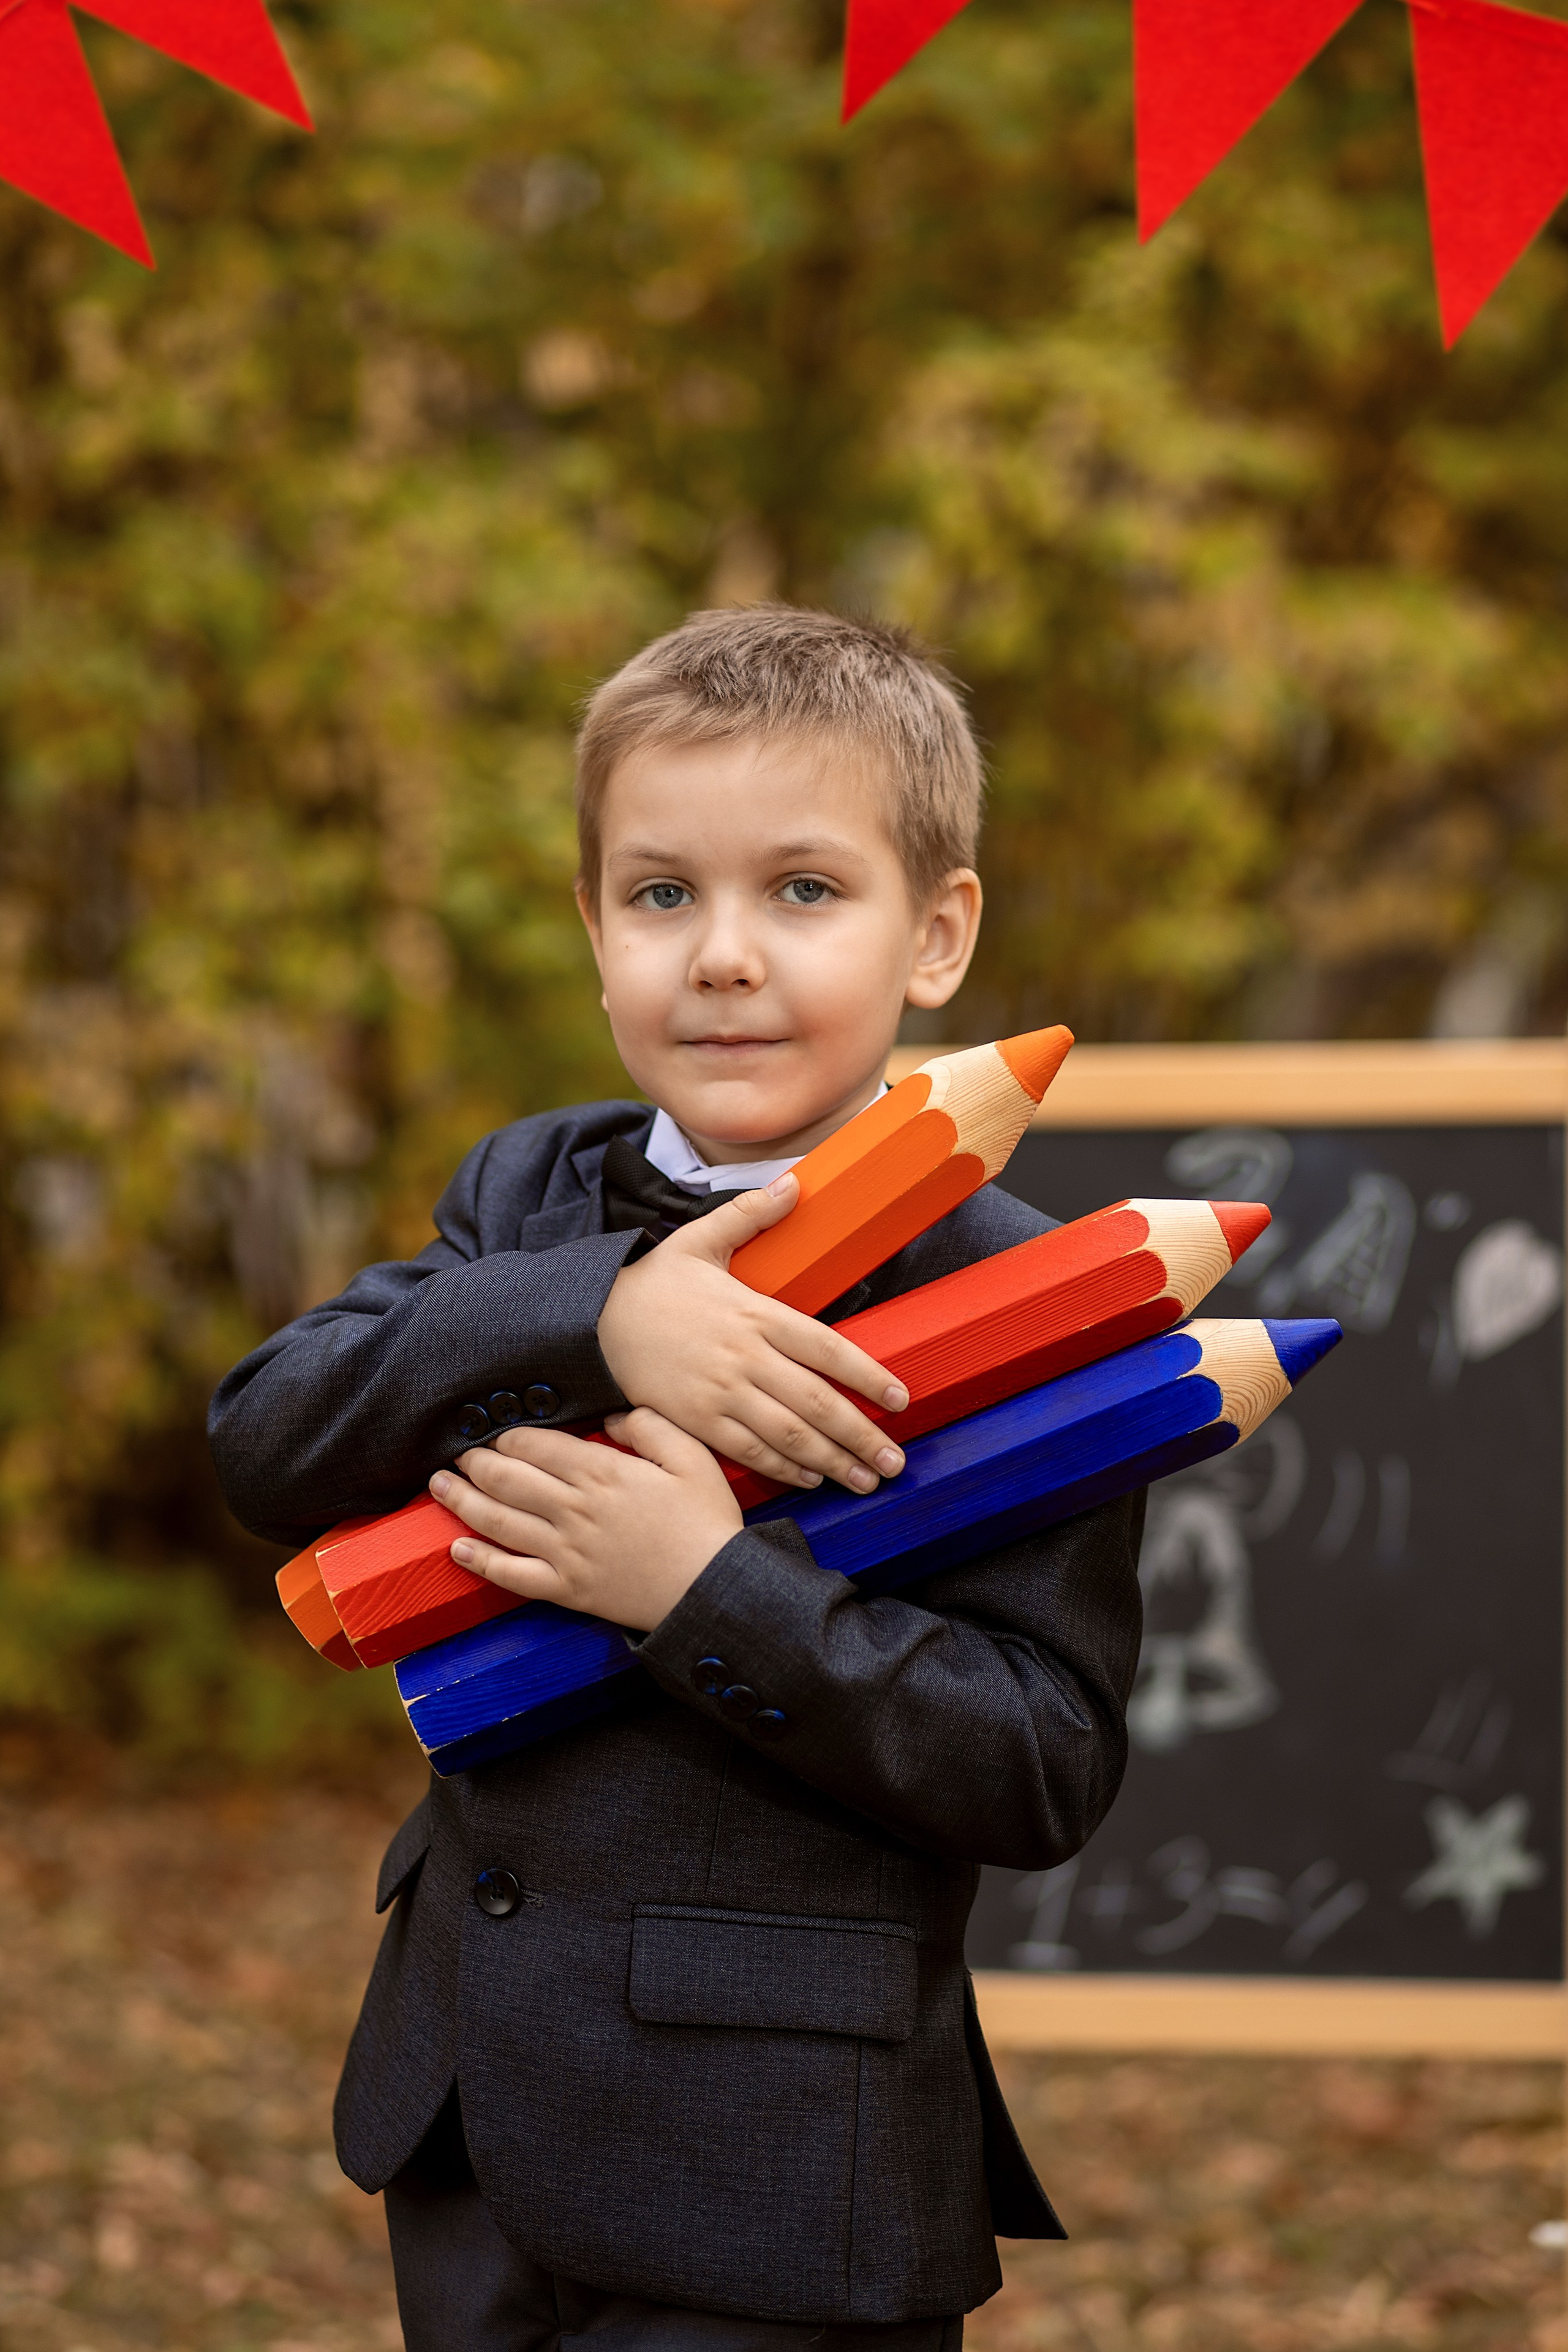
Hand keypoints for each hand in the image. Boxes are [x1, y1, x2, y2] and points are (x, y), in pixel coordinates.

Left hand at [431, 1411, 743, 1630]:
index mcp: (602, 1472)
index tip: (497, 1433)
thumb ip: (650, 1427)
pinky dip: (481, 1562)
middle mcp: (574, 1509)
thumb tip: (610, 1417)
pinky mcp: (567, 1588)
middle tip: (458, 1454)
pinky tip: (457, 1550)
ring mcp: (566, 1551)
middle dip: (476, 1463)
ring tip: (438, 1486)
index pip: (536, 1446)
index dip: (509, 1437)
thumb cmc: (706, 1522)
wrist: (711, 1590)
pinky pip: (513, 1575)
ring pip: (499, 1522)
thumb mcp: (692, 1457)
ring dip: (463, 1501)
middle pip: (508, 1479)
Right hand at [596, 1172, 908, 1493]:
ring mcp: (721, 1393)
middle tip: (894, 1463)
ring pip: (789, 1436)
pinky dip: (783, 1469)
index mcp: (755, 1313)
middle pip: (818, 1403)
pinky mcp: (696, 1420)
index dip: (868, 1377)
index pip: (828, 1348)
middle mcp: (745, 1357)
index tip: (900, 1399)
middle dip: (862, 1436)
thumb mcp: (700, 1239)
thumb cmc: (651, 1280)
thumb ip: (751, 1214)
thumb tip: (796, 1183)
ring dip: (833, 1462)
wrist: (591, 1318)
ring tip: (865, 1481)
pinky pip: (748, 1452)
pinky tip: (811, 1480)